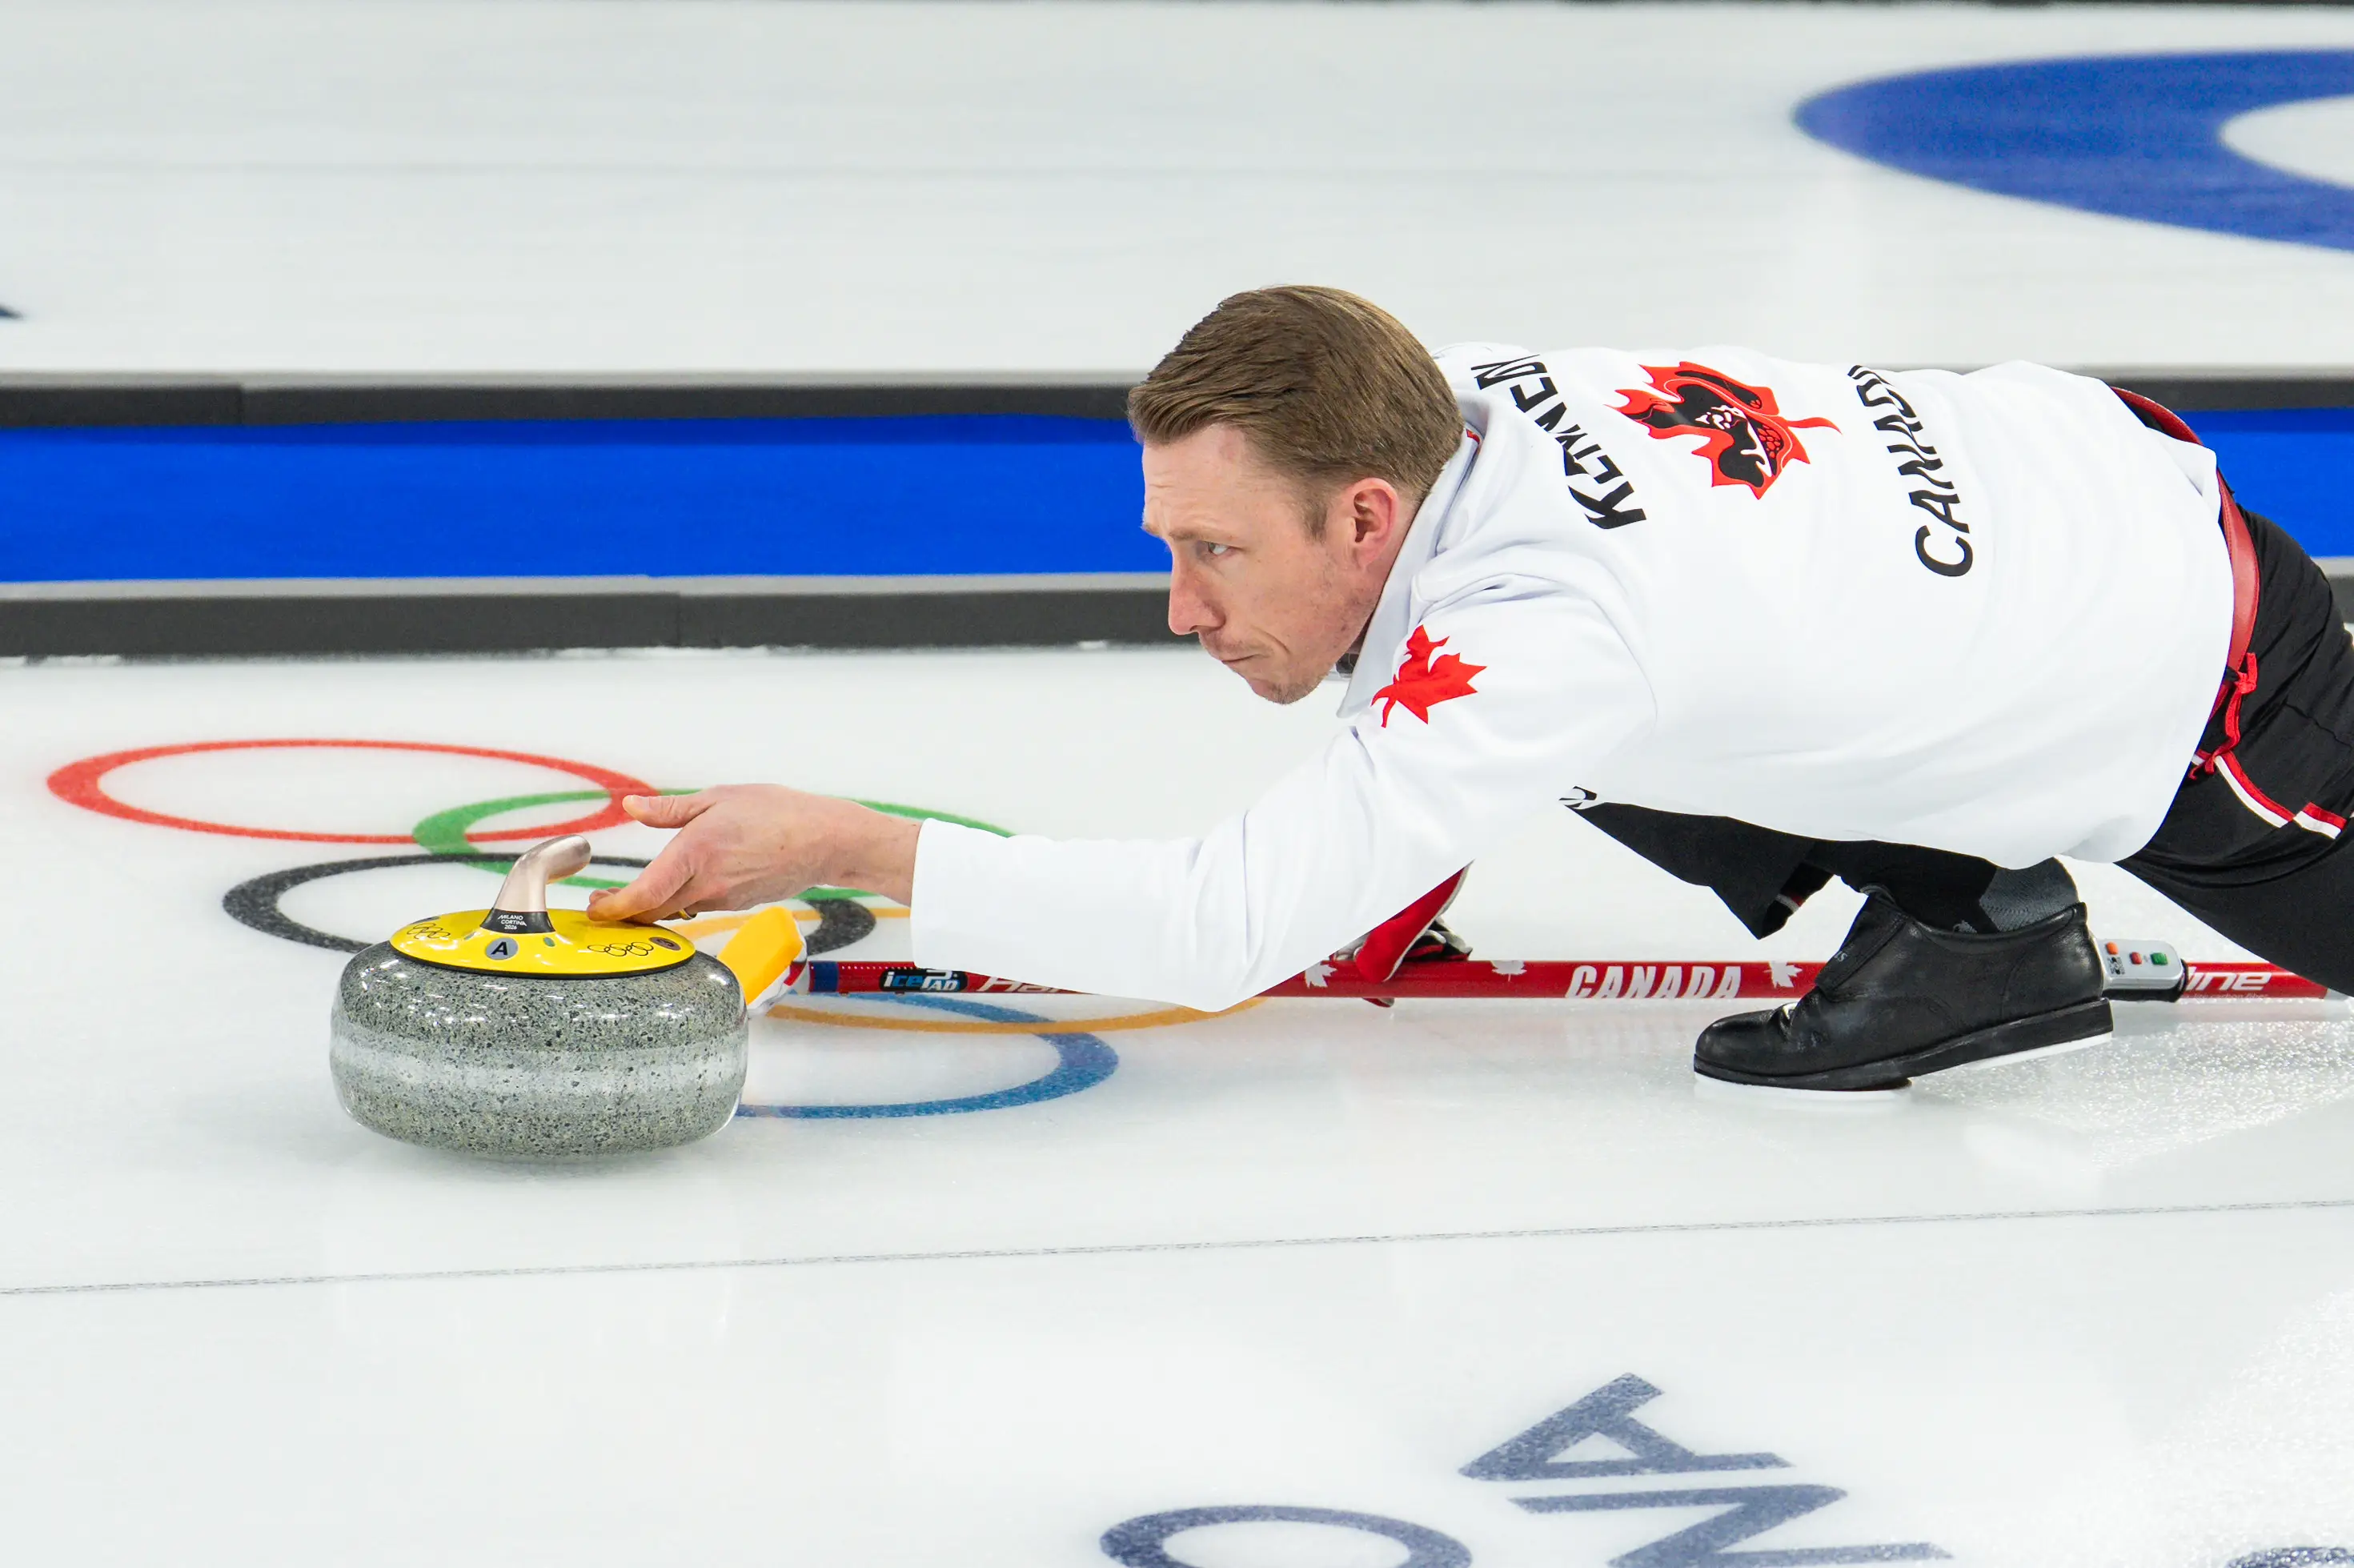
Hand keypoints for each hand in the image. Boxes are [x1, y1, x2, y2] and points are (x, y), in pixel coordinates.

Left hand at [584, 786, 921, 922]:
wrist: (826, 841)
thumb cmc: (778, 812)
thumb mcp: (720, 797)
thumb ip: (671, 810)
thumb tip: (632, 807)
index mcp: (696, 853)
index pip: (643, 895)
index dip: (613, 908)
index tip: (593, 909)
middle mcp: (706, 884)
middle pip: (652, 912)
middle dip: (622, 911)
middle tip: (601, 903)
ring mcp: (723, 898)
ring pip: (675, 910)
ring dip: (651, 906)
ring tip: (633, 895)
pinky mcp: (737, 903)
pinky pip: (699, 905)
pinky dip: (680, 900)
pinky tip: (680, 884)